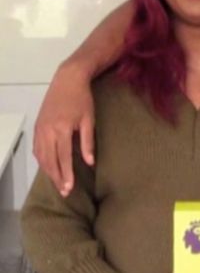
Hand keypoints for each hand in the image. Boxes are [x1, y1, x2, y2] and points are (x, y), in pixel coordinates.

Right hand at [33, 61, 95, 196]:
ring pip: (41, 156)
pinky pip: (37, 148)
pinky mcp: (38, 126)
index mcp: (61, 130)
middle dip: (57, 177)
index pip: (63, 158)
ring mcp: (40, 129)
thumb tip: (89, 163)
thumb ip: (88, 142)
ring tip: (57, 183)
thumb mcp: (88, 120)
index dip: (66, 175)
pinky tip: (48, 167)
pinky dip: (42, 160)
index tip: (69, 188)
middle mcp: (47, 131)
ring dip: (48, 171)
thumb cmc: (82, 99)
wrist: (67, 80)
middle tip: (64, 192)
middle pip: (50, 160)